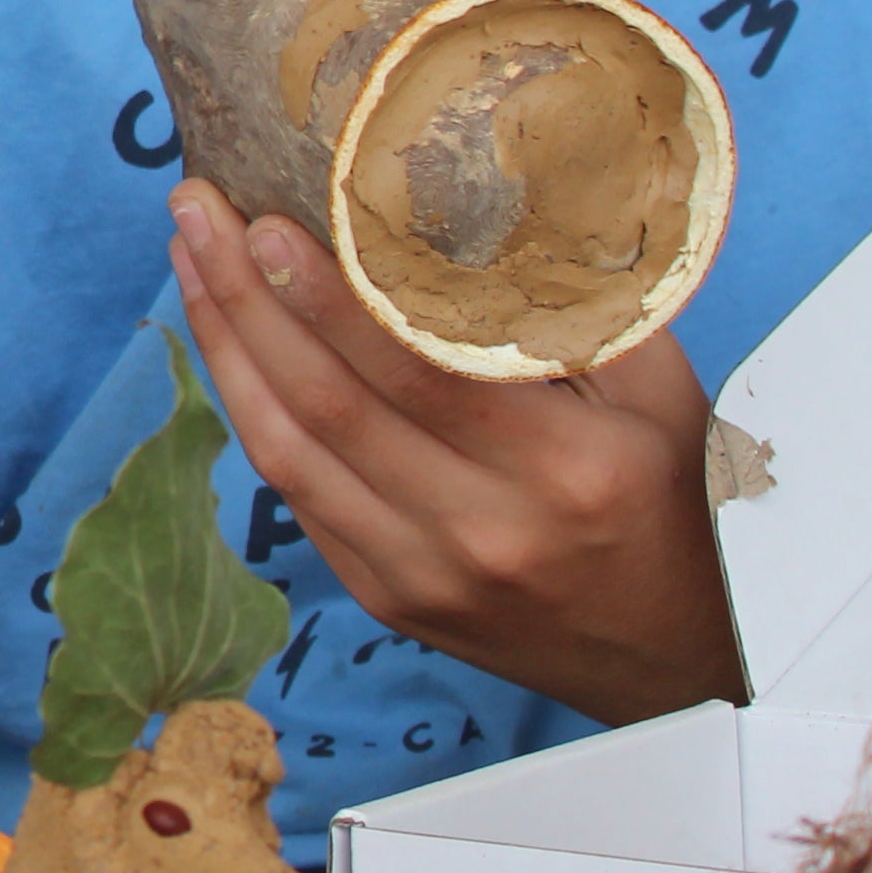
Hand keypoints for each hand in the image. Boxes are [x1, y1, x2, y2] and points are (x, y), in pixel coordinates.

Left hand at [167, 181, 741, 726]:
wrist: (684, 668)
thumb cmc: (676, 507)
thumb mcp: (664, 401)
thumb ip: (579, 314)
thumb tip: (490, 204)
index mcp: (563, 470)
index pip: (412, 371)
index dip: (324, 296)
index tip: (262, 219)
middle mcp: (482, 529)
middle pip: (325, 404)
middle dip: (243, 296)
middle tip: (195, 211)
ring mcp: (423, 574)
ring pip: (285, 451)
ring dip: (224, 348)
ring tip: (188, 259)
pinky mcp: (385, 599)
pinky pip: (296, 495)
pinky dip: (251, 413)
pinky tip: (228, 345)